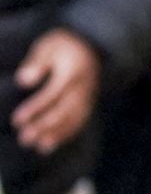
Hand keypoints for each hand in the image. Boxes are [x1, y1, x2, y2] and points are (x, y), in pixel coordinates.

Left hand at [12, 29, 99, 154]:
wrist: (91, 47)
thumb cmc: (63, 46)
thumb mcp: (48, 46)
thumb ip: (36, 62)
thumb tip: (23, 81)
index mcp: (73, 73)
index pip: (51, 95)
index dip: (35, 109)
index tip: (17, 120)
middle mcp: (84, 90)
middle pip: (62, 112)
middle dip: (43, 127)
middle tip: (24, 139)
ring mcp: (88, 99)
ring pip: (72, 121)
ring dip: (54, 135)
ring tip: (37, 147)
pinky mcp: (88, 106)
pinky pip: (78, 123)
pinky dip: (65, 135)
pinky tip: (49, 144)